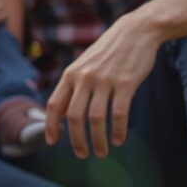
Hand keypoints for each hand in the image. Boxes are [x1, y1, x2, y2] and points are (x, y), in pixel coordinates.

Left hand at [45, 13, 161, 158]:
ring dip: (98, 140)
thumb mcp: (83, 66)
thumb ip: (71, 89)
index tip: (52, 142)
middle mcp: (84, 78)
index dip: (50, 126)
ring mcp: (105, 80)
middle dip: (76, 139)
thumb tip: (60, 115)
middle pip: (74, 116)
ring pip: (96, 118)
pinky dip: (118, 130)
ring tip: (101, 152)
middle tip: (82, 154)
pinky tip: (118, 140)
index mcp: (70, 74)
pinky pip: (119, 113)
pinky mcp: (126, 83)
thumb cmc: (108, 52)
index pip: (54, 104)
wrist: (136, 31)